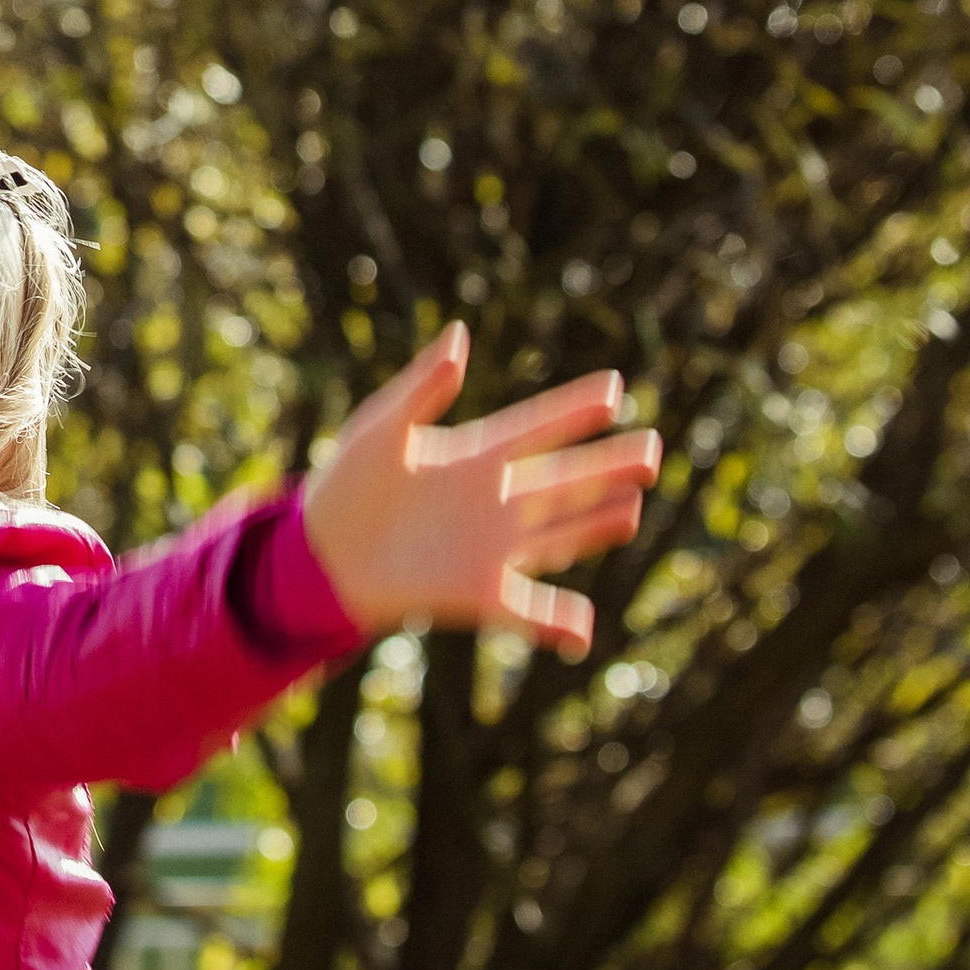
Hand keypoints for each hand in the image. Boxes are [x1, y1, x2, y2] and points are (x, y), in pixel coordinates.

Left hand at [300, 320, 660, 657]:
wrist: (319, 552)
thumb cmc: (346, 481)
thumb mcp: (381, 426)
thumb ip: (423, 387)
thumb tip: (459, 337)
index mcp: (474, 453)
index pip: (537, 426)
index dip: (574, 409)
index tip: (615, 389)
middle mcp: (494, 498)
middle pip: (564, 479)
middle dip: (606, 465)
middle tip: (651, 450)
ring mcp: (491, 546)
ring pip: (559, 532)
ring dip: (595, 523)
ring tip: (632, 505)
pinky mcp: (477, 592)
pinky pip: (527, 610)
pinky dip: (556, 623)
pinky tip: (583, 632)